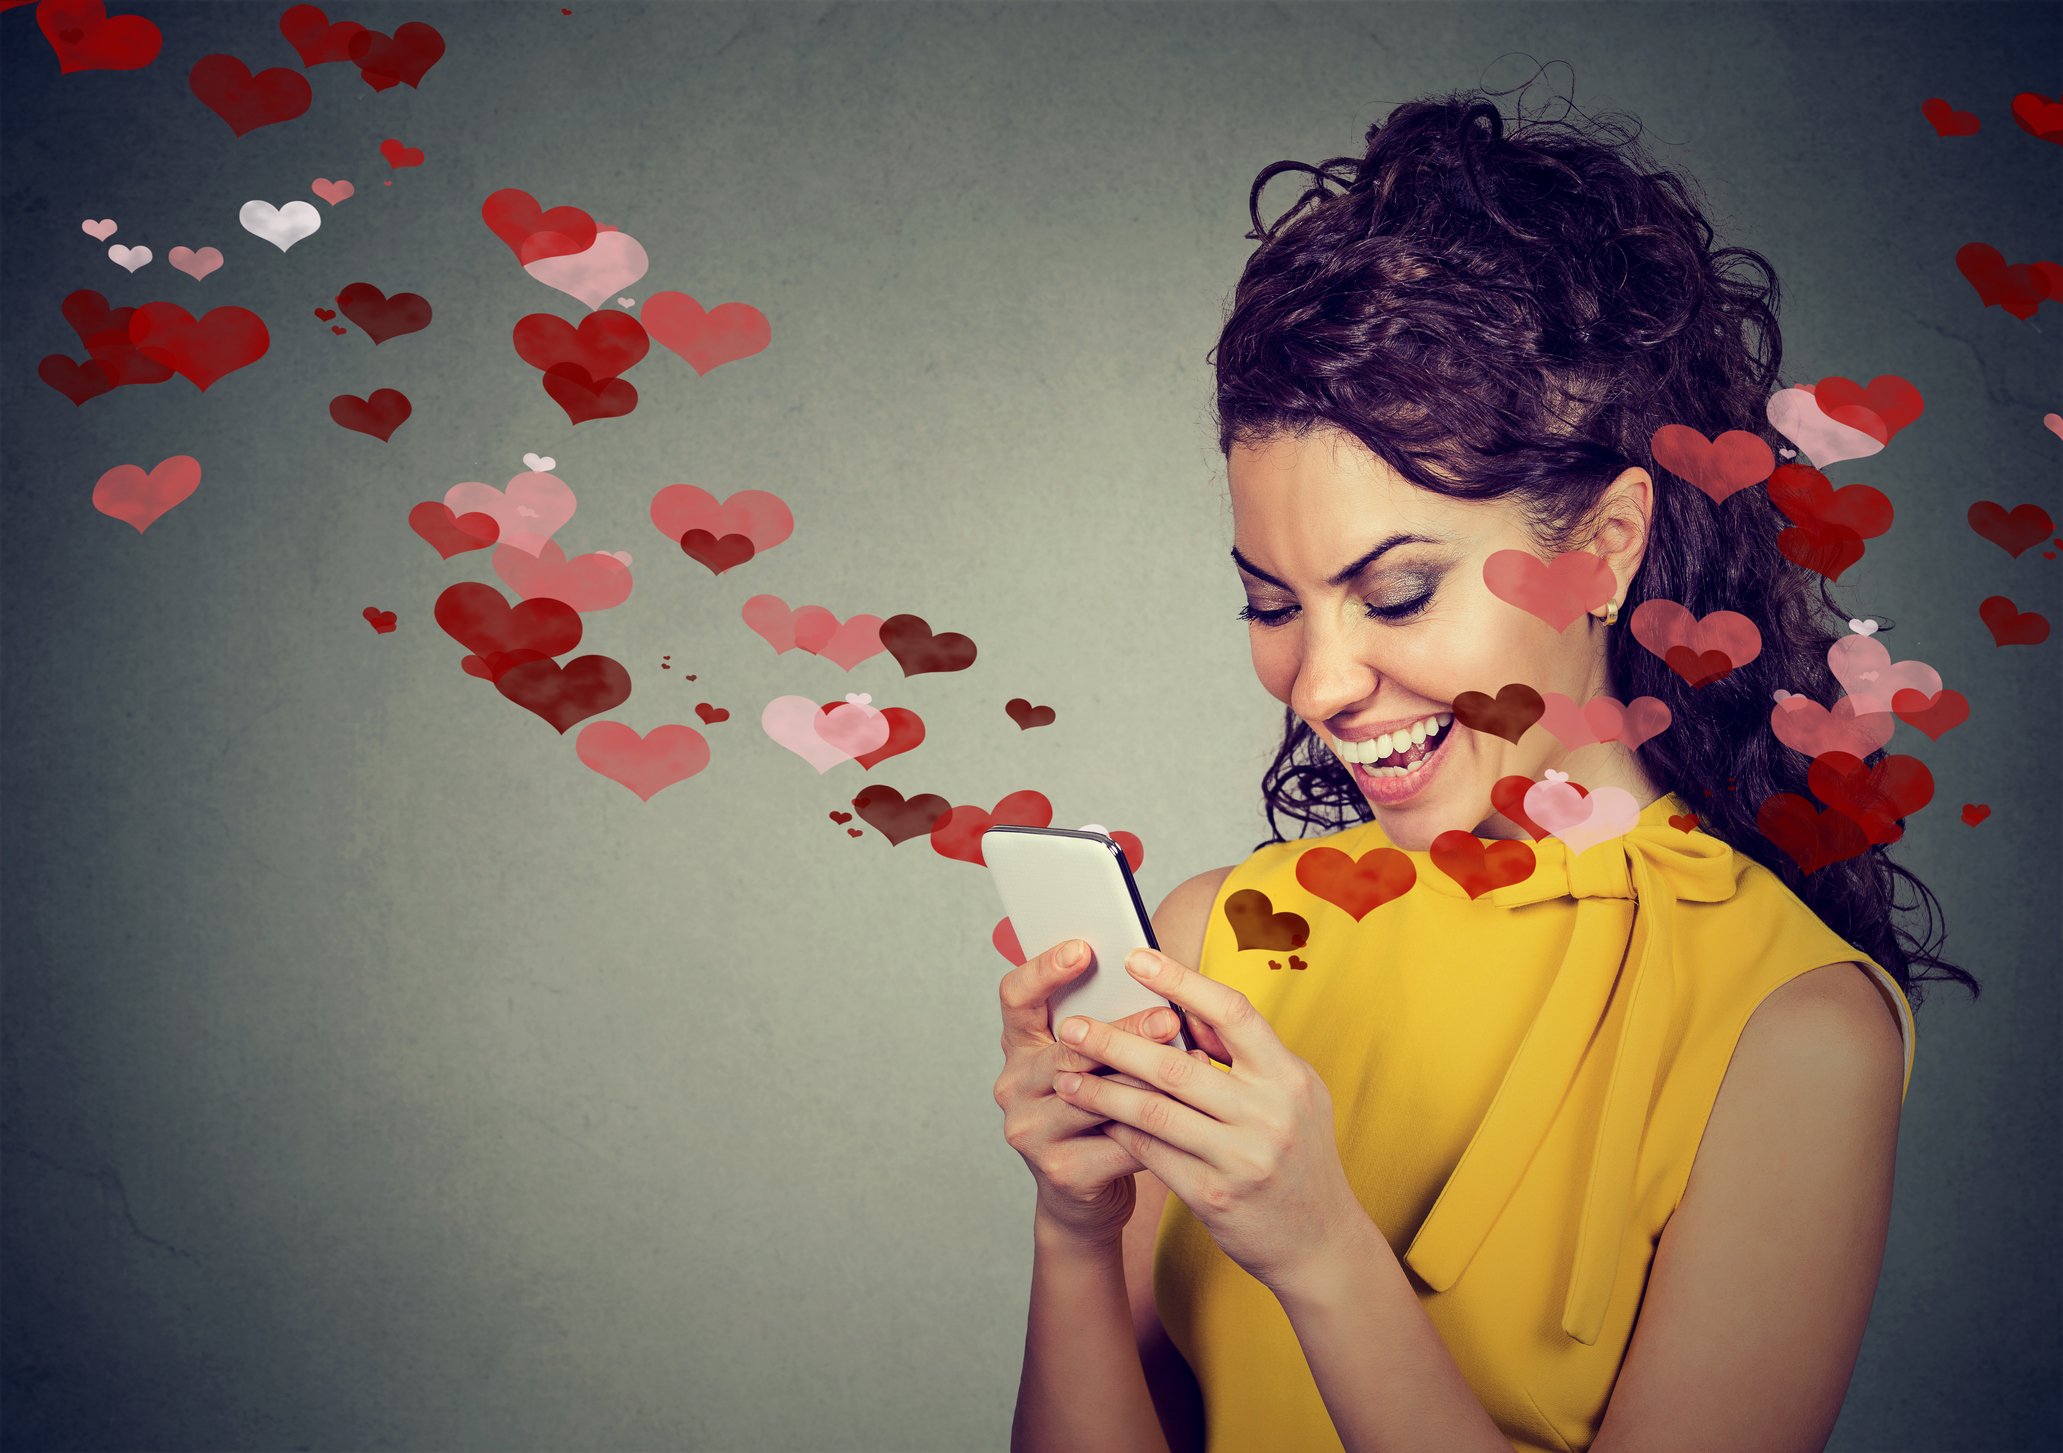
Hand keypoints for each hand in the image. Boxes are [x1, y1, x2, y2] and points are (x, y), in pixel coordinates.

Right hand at [992, 937, 1192, 1244]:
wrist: (1085, 1193)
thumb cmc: (1099, 1113)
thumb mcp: (1094, 1064)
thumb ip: (1111, 1029)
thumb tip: (1163, 987)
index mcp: (1020, 1047)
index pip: (1015, 997)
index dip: (1043, 969)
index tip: (1082, 948)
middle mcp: (1014, 1085)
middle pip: (1068, 1048)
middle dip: (1123, 1031)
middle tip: (1168, 1018)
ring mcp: (1030, 1130)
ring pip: (1095, 1096)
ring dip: (1148, 1081)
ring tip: (1194, 1066)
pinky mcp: (1059, 1171)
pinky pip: (1117, 1143)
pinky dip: (1157, 1128)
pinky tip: (1189, 1116)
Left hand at [1048, 946, 1370, 1293]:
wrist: (1320, 1243)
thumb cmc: (1298, 1155)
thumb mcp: (1289, 1095)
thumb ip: (1242, 1054)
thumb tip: (1184, 1005)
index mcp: (1289, 1076)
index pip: (1232, 1012)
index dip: (1182, 981)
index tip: (1135, 958)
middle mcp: (1269, 1113)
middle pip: (1177, 1064)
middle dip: (1115, 1042)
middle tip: (1071, 1026)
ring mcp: (1242, 1158)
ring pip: (1154, 1111)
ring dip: (1102, 1091)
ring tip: (1066, 1076)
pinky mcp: (1215, 1196)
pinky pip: (1153, 1154)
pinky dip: (1120, 1132)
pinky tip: (1095, 1118)